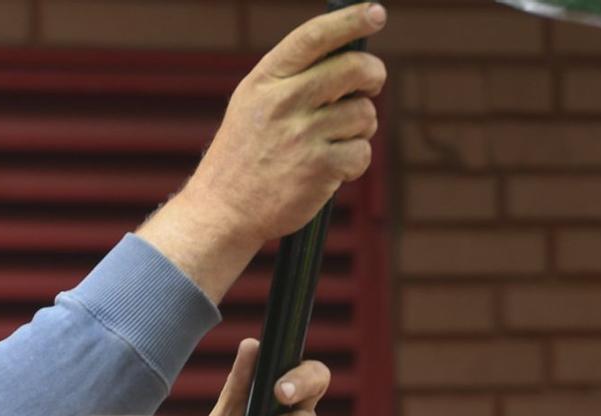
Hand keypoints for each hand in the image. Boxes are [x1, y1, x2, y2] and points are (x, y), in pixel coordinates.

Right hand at [184, 5, 387, 255]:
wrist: (224, 209)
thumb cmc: (246, 155)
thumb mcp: (254, 103)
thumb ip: (293, 79)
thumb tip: (348, 59)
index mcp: (266, 80)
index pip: (313, 38)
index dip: (349, 21)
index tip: (376, 11)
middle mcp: (283, 102)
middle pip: (352, 70)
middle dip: (372, 75)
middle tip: (372, 82)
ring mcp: (302, 135)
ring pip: (363, 114)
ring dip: (361, 128)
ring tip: (335, 141)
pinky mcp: (319, 168)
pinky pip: (362, 152)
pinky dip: (355, 162)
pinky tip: (333, 170)